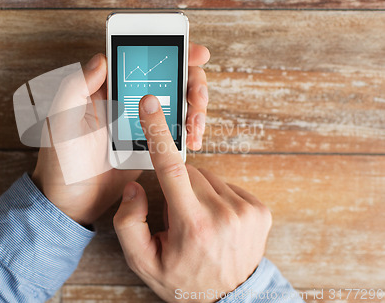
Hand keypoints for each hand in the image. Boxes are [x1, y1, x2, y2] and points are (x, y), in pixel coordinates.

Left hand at [31, 43, 209, 225]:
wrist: (71, 202)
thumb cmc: (60, 161)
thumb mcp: (60, 121)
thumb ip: (75, 87)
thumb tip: (101, 58)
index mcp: (105, 88)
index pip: (141, 60)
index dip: (170, 51)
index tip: (194, 54)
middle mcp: (126, 100)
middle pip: (169, 78)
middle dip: (192, 83)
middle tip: (197, 97)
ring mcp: (141, 123)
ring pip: (177, 103)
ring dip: (194, 109)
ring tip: (195, 126)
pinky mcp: (150, 144)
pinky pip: (176, 130)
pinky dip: (189, 131)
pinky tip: (192, 140)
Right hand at [113, 95, 271, 301]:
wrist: (228, 299)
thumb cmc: (181, 279)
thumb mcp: (142, 261)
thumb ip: (129, 222)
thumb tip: (136, 185)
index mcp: (193, 225)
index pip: (171, 169)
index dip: (158, 133)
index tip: (151, 104)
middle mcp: (224, 214)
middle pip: (188, 172)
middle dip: (177, 186)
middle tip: (178, 216)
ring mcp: (247, 210)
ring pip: (207, 176)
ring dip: (196, 191)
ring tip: (198, 221)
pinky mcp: (260, 209)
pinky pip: (226, 185)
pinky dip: (215, 195)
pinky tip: (214, 218)